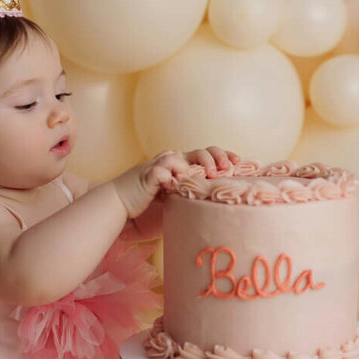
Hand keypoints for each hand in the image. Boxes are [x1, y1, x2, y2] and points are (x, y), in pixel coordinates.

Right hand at [111, 147, 240, 217]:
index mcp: (180, 166)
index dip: (223, 156)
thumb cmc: (148, 207)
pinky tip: (183, 180)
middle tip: (226, 169)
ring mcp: (159, 166)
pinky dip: (175, 173)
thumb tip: (221, 204)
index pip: (206, 155)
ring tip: (210, 174)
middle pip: (200, 151)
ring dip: (200, 163)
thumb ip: (193, 197)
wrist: (119, 207)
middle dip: (216, 157)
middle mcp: (172, 161)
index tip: (239, 163)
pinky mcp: (148, 174)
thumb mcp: (176, 201)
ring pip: (184, 156)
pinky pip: (164, 169)